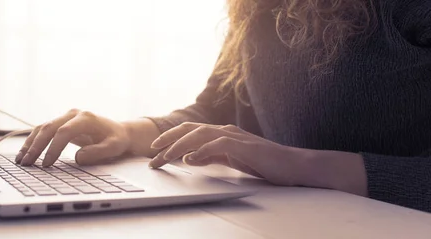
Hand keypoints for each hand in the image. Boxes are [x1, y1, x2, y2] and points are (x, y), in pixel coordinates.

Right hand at [15, 109, 130, 166]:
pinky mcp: (61, 124)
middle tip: (27, 163)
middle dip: (36, 146)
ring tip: (21, 160)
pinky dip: (33, 142)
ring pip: (42, 128)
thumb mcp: (114, 147)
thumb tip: (77, 158)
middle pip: (49, 128)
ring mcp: (65, 117)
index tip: (47, 164)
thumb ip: (98, 152)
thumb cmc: (117, 140)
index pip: (64, 132)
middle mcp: (73, 114)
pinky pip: (43, 131)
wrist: (118, 131)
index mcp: (86, 118)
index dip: (53, 148)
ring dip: (30, 144)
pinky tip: (25, 154)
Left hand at [149, 122, 308, 185]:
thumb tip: (190, 157)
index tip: (155, 150)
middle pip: (190, 129)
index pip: (190, 131)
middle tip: (152, 152)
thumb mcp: (230, 160)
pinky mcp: (244, 145)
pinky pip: (219, 145)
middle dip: (168, 139)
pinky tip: (191, 158)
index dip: (170, 138)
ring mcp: (235, 136)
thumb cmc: (263, 162)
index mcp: (221, 133)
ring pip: (200, 135)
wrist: (292, 164)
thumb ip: (211, 157)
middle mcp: (225, 130)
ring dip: (180, 145)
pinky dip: (203, 150)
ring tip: (165, 156)